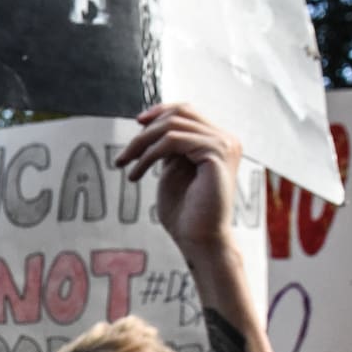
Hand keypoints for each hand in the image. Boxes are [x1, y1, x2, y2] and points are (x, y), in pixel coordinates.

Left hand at [115, 104, 242, 252]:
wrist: (198, 240)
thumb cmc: (186, 213)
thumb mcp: (173, 170)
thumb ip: (169, 147)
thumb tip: (153, 125)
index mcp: (218, 142)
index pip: (187, 111)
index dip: (160, 111)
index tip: (137, 123)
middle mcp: (226, 139)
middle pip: (179, 112)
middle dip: (147, 129)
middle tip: (125, 154)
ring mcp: (224, 144)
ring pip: (172, 125)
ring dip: (142, 143)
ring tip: (126, 164)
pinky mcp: (217, 153)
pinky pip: (173, 140)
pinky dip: (149, 154)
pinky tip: (136, 173)